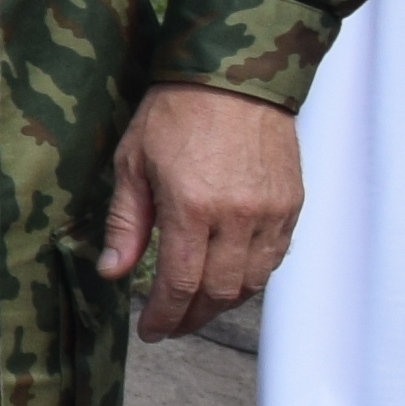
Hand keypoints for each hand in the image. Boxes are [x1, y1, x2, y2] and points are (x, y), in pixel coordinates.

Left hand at [103, 77, 301, 337]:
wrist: (233, 75)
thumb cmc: (174, 112)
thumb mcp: (132, 162)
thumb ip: (126, 224)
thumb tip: (112, 273)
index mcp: (192, 208)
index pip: (181, 285)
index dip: (165, 316)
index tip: (150, 331)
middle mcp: (238, 218)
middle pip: (218, 293)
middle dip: (192, 318)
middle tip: (170, 325)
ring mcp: (270, 213)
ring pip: (251, 282)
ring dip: (222, 304)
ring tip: (196, 308)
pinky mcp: (292, 205)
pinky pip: (275, 258)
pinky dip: (252, 278)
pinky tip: (229, 280)